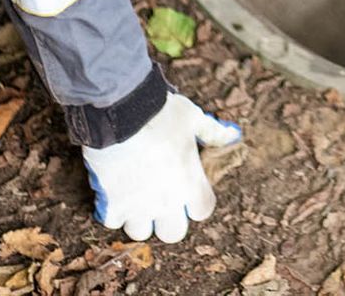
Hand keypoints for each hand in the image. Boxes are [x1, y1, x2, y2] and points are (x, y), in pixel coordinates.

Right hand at [83, 92, 241, 242]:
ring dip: (139, 218)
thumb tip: (232, 136)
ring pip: (140, 232)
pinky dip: (113, 210)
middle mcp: (166, 201)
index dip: (197, 201)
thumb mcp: (192, 118)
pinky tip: (113, 191)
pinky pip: (113, 221)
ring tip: (135, 196)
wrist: (120, 112)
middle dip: (169, 220)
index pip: (203, 210)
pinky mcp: (111, 205)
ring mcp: (137, 207)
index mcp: (190, 182)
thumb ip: (212, 132)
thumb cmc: (160, 113)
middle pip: (174, 233)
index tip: (189, 188)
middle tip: (161, 199)